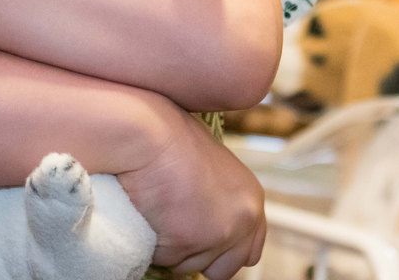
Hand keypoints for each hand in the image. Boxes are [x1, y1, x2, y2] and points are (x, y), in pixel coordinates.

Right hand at [119, 110, 266, 279]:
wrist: (148, 132)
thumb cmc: (171, 139)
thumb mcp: (212, 166)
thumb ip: (221, 200)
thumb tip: (207, 222)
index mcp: (251, 201)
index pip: (249, 252)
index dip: (222, 250)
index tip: (201, 242)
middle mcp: (242, 221)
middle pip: (223, 269)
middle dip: (199, 256)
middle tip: (176, 231)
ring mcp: (216, 233)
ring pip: (188, 266)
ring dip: (171, 248)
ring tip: (158, 211)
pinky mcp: (187, 240)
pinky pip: (163, 259)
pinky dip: (152, 244)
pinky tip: (147, 213)